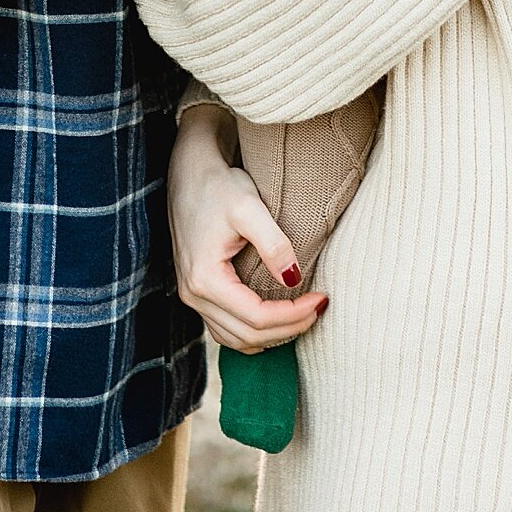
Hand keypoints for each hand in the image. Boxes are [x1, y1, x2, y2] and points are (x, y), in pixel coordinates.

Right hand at [168, 105, 327, 352]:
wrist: (189, 172)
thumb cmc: (219, 186)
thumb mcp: (249, 207)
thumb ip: (273, 244)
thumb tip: (294, 279)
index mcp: (204, 278)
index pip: (257, 317)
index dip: (294, 315)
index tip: (322, 298)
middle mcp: (193, 295)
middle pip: (248, 335)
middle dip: (289, 328)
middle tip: (319, 309)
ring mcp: (192, 296)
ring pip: (235, 339)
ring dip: (272, 336)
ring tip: (303, 316)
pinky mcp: (198, 291)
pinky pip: (226, 329)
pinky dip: (253, 332)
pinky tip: (276, 319)